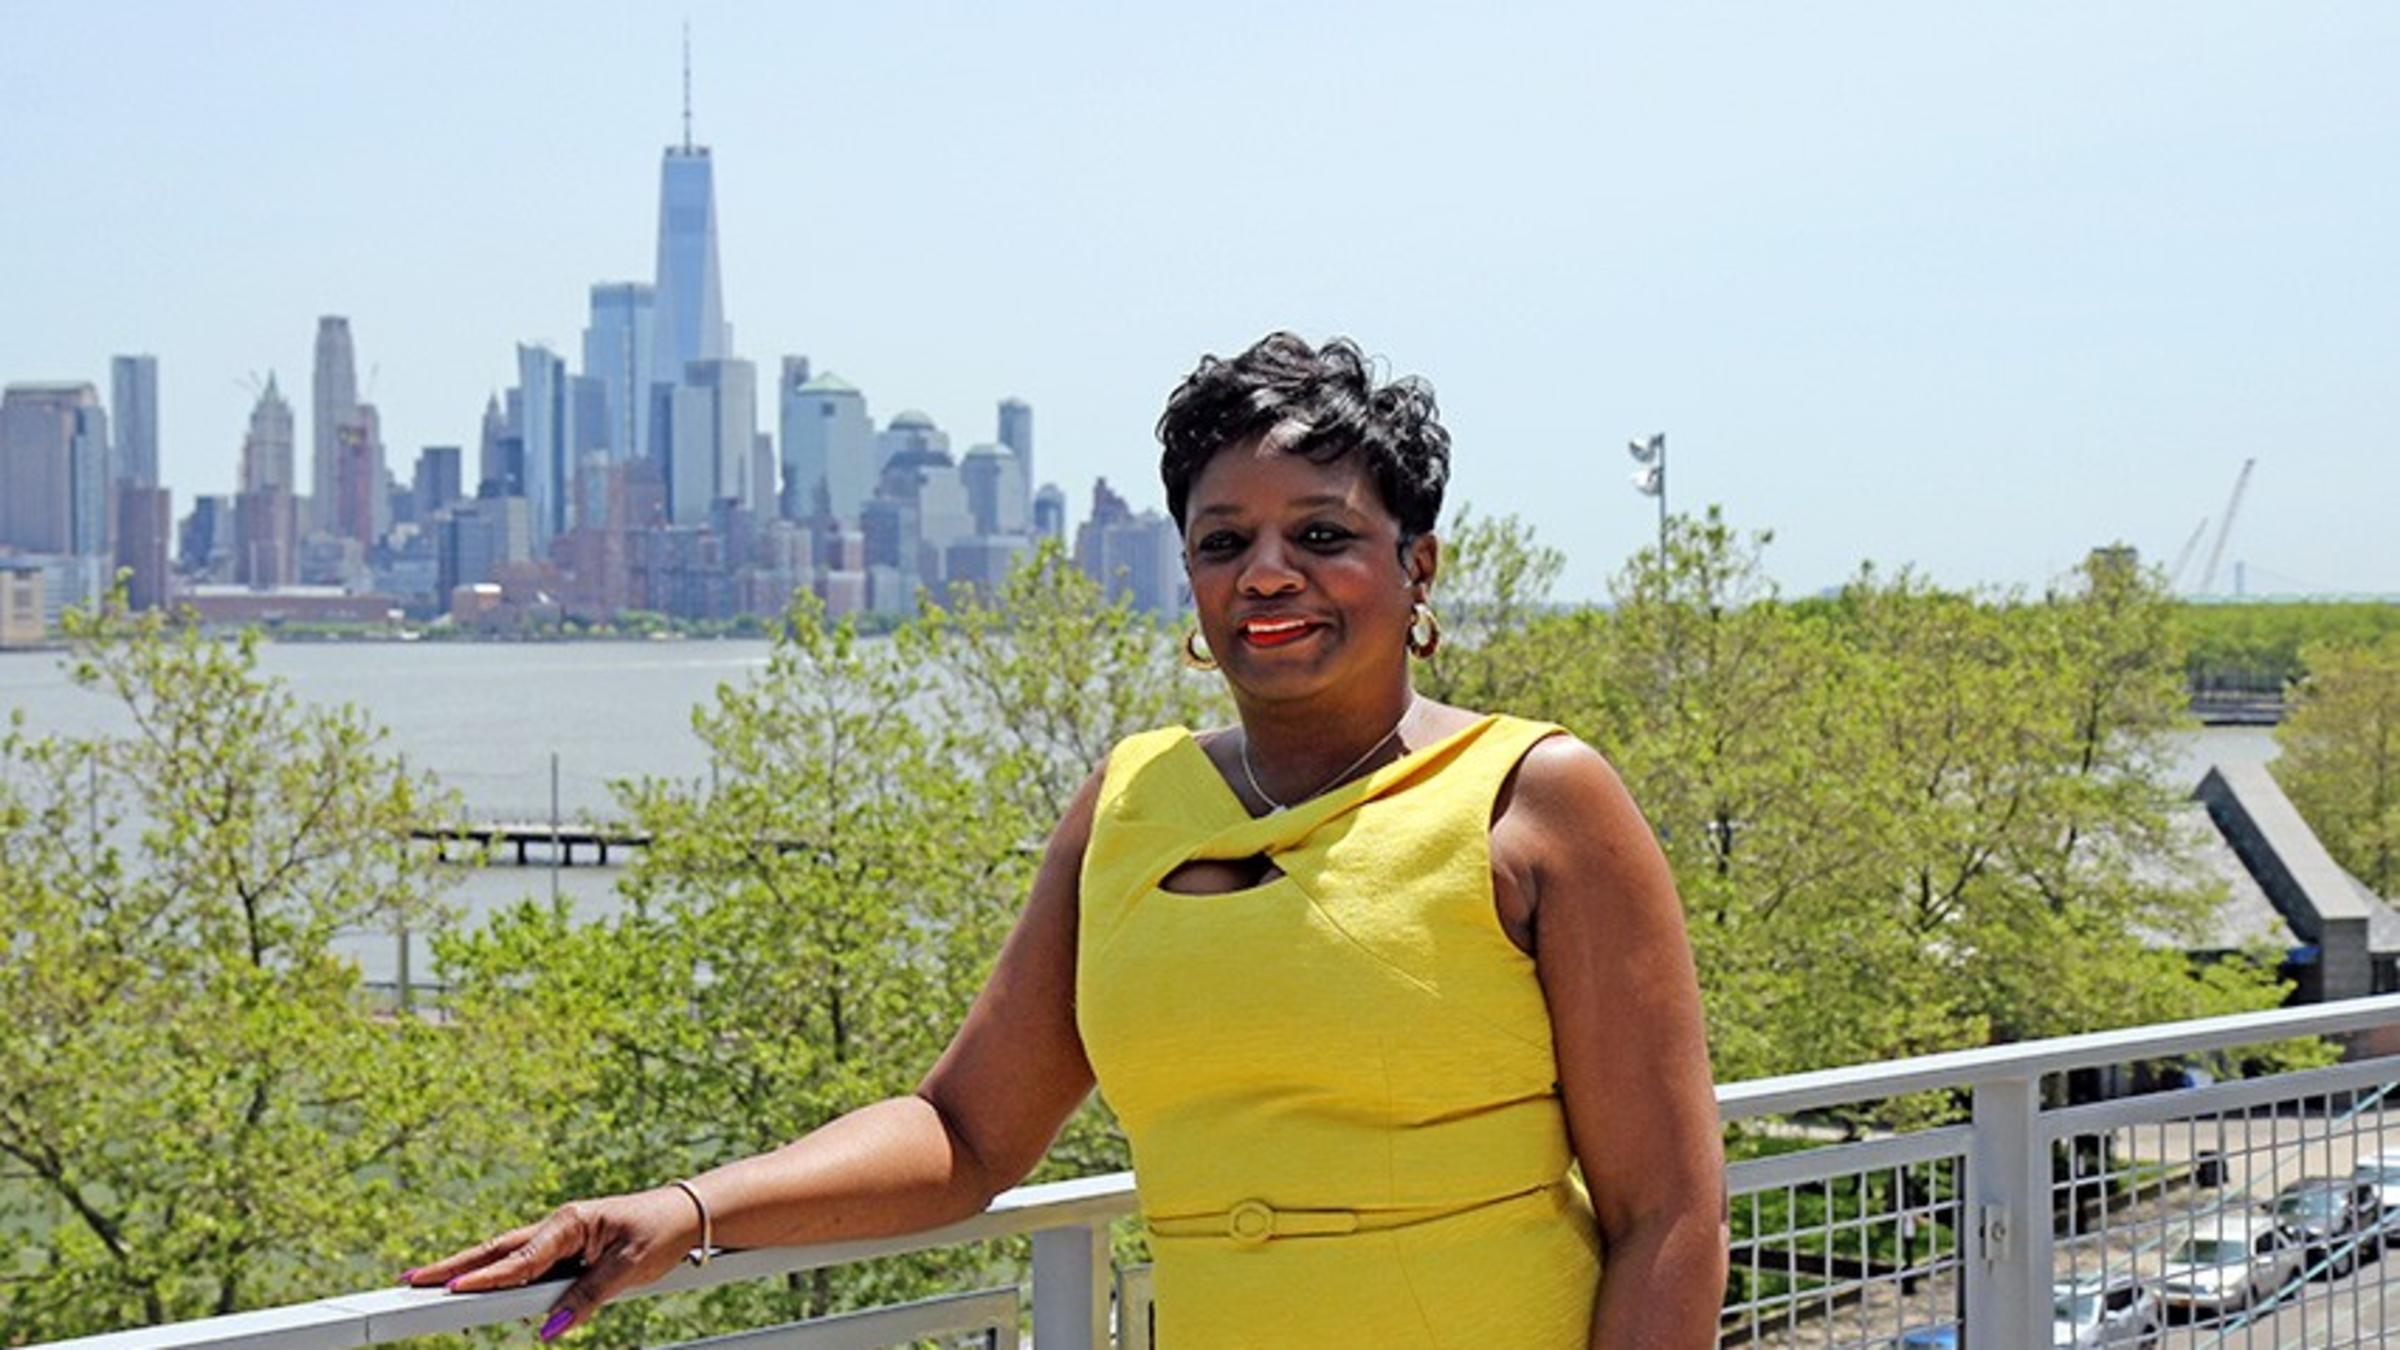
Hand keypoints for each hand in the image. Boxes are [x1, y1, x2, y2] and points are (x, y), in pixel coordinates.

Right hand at [400, 1186, 702, 1339]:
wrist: (687, 1214)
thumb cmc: (660, 1233)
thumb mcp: (629, 1268)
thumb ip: (588, 1297)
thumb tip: (549, 1328)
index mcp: (569, 1223)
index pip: (519, 1259)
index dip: (484, 1279)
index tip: (450, 1291)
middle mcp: (556, 1228)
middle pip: (495, 1252)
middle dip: (450, 1268)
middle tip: (407, 1282)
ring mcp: (557, 1239)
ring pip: (504, 1258)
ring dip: (465, 1270)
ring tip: (425, 1285)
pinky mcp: (563, 1251)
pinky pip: (524, 1266)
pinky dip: (494, 1275)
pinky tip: (472, 1286)